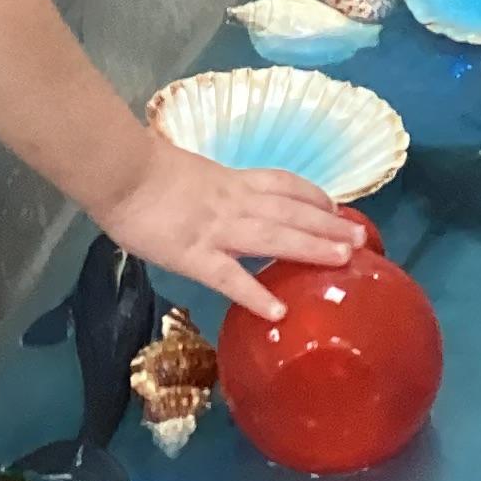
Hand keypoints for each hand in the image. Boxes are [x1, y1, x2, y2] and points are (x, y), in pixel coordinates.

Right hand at [100, 134, 356, 322]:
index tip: (335, 207)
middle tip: (362, 239)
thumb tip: (205, 200)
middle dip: (328, 225)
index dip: (311, 196)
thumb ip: (203, 188)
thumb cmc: (139, 168)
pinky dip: (256, 293)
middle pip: (291, 211)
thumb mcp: (183, 172)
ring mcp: (217, 229)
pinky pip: (230, 278)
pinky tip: (278, 311)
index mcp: (229, 182)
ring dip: (312, 247)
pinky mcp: (194, 255)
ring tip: (345, 260)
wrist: (117, 169)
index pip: (281, 184)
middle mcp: (234, 202)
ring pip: (274, 237)